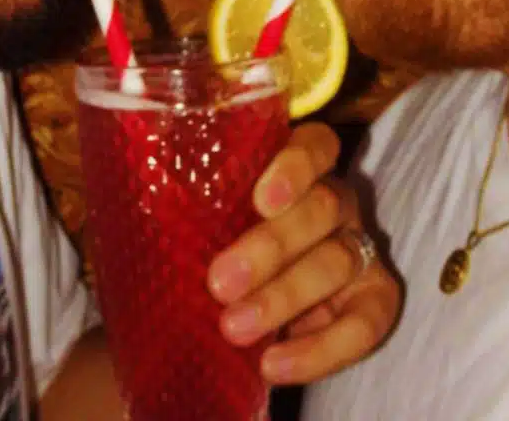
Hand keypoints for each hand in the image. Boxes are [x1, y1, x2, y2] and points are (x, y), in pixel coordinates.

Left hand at [206, 122, 400, 384]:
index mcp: (298, 167)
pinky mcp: (373, 299)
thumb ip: (191, 205)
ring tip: (234, 328)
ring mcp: (358, 247)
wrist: (247, 305)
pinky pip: (364, 323)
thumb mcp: (206, 219)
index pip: (316, 144)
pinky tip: (273, 364)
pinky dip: (321, 349)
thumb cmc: (218, 243)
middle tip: (220, 282)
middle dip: (271, 247)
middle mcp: (335, 200)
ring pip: (337, 260)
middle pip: (321, 206)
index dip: (296, 166)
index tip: (261, 200)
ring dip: (285, 297)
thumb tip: (135, 199)